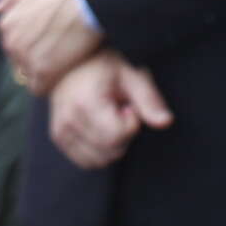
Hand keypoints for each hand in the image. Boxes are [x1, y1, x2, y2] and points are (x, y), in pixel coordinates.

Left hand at [0, 0, 102, 96]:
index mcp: (7, 23)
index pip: (14, 40)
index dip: (33, 38)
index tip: (52, 34)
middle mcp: (11, 42)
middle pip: (20, 58)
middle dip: (37, 54)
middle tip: (61, 46)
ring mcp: (26, 58)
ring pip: (29, 73)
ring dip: (44, 68)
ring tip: (66, 58)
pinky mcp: (44, 71)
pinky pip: (39, 86)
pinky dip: (50, 82)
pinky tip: (64, 71)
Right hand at [46, 50, 169, 170]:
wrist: (70, 64)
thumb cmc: (104, 67)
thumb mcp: (133, 77)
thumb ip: (150, 100)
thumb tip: (166, 122)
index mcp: (86, 104)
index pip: (117, 136)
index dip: (132, 123)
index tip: (129, 106)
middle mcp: (68, 122)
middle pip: (111, 151)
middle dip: (125, 134)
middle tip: (121, 111)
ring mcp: (61, 133)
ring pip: (100, 160)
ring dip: (114, 145)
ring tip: (110, 119)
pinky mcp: (59, 140)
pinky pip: (87, 161)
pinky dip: (101, 151)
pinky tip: (101, 128)